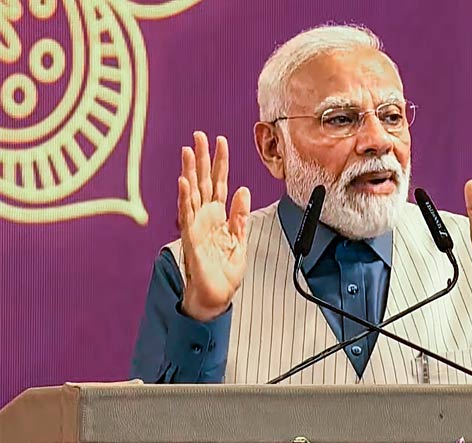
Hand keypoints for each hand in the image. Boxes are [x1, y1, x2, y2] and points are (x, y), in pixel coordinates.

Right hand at [178, 131, 250, 321]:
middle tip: (199, 135)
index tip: (221, 141)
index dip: (221, 163)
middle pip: (204, 182)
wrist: (215, 298)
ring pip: (192, 194)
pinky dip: (185, 199)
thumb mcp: (240, 241)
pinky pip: (187, 216)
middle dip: (203, 159)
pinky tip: (184, 183)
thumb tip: (244, 191)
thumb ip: (240, 216)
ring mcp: (196, 227)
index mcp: (219, 217)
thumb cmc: (224, 273)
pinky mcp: (191, 240)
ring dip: (190, 172)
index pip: (220, 184)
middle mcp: (205, 218)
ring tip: (188, 151)